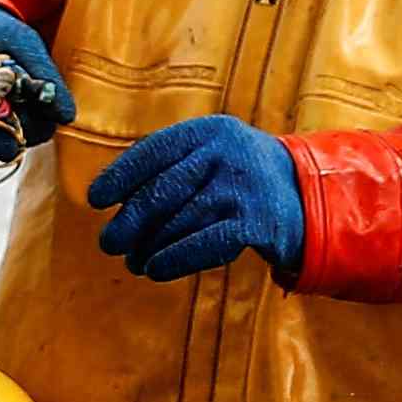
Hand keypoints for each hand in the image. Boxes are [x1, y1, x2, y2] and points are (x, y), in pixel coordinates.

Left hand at [87, 116, 303, 283]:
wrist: (306, 196)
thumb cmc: (241, 178)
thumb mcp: (212, 155)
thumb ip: (171, 168)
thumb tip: (114, 201)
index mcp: (208, 131)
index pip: (153, 152)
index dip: (119, 177)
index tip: (95, 200)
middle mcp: (225, 154)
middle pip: (161, 191)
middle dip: (128, 221)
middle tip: (109, 242)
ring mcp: (241, 188)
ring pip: (178, 222)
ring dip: (148, 247)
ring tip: (134, 261)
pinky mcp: (255, 222)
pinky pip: (202, 244)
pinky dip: (173, 259)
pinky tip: (155, 270)